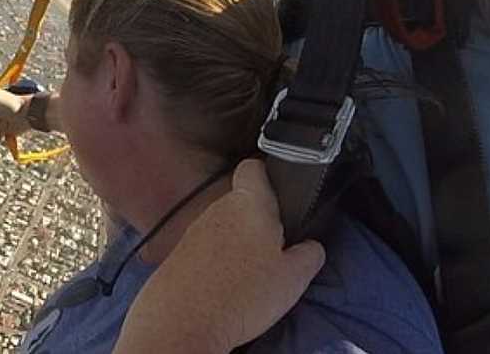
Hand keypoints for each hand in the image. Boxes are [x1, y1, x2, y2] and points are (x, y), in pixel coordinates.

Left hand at [113, 160, 325, 353]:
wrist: (183, 321)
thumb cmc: (242, 293)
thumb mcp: (294, 278)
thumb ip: (308, 255)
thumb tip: (311, 247)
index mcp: (248, 204)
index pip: (253, 168)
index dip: (267, 175)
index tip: (278, 193)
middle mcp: (217, 209)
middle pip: (240, 204)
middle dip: (257, 223)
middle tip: (274, 251)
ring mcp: (193, 230)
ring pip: (222, 229)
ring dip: (236, 245)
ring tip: (249, 277)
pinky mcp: (178, 253)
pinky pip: (204, 251)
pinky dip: (216, 264)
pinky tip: (226, 287)